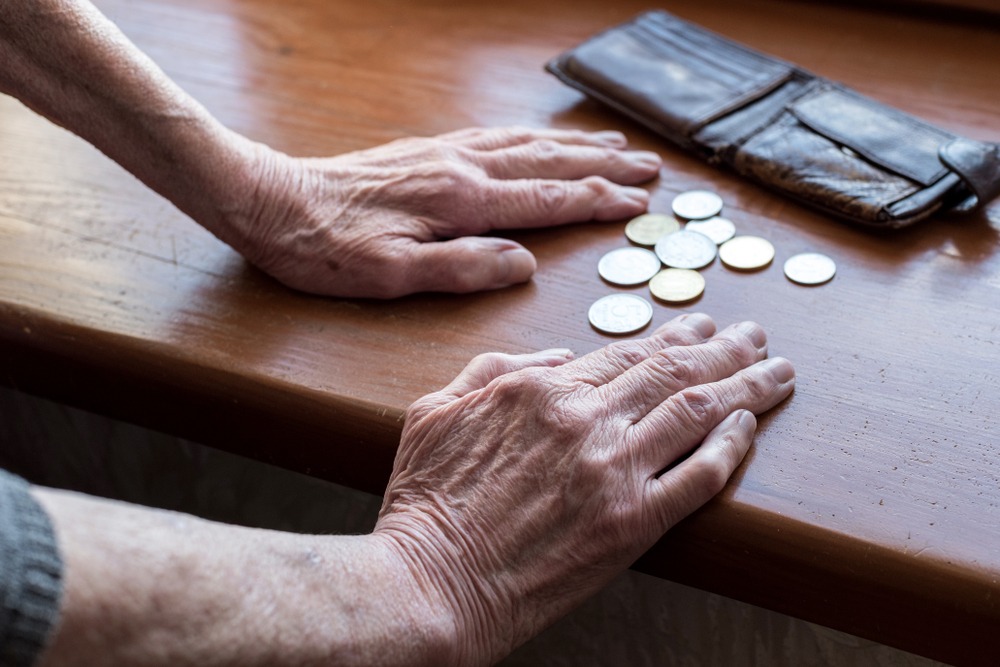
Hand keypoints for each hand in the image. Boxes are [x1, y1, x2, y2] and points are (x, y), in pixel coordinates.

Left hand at [226, 127, 660, 297]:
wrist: (269, 202)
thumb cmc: (325, 249)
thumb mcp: (390, 276)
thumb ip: (462, 269)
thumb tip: (523, 266)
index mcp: (460, 201)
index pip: (547, 199)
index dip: (598, 201)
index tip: (640, 202)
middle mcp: (459, 167)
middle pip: (548, 161)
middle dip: (603, 165)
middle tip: (650, 166)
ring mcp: (442, 153)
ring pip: (525, 143)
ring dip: (574, 144)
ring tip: (612, 144)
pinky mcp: (423, 152)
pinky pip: (494, 137)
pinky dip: (530, 137)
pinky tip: (536, 140)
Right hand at [373, 313, 795, 664]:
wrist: (431, 584)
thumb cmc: (427, 503)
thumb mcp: (436, 411)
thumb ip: (495, 370)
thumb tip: (556, 355)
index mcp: (539, 390)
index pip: (624, 352)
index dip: (672, 335)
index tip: (700, 326)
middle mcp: (584, 421)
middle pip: (673, 371)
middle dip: (723, 347)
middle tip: (755, 335)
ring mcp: (613, 471)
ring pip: (697, 412)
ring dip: (745, 385)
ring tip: (776, 369)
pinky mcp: (632, 524)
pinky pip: (699, 477)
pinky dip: (731, 447)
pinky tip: (750, 427)